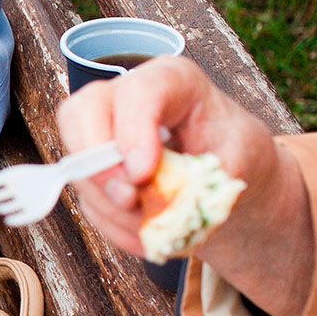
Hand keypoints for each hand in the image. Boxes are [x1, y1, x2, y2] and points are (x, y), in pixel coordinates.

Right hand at [54, 56, 312, 315]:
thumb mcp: (238, 160)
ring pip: (78, 163)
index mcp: (171, 79)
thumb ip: (204, 179)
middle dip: (99, 165)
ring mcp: (103, 130)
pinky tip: (144, 236)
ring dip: (111, 206)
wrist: (228, 169)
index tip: (142, 175)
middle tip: (130, 199)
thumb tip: (166, 207)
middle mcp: (126, 97)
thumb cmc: (234, 150)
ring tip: (151, 228)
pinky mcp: (95, 167)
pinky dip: (113, 224)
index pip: (138, 92)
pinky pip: (88, 198)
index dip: (133, 132)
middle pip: (82, 112)